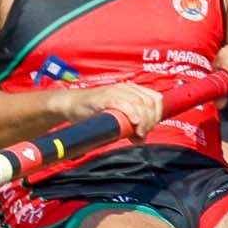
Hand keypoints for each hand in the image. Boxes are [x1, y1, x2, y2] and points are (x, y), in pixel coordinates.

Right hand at [51, 82, 165, 137]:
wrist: (70, 106)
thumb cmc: (93, 113)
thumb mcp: (117, 118)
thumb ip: (131, 125)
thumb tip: (142, 139)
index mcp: (132, 90)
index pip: (156, 99)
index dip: (157, 114)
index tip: (151, 128)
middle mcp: (126, 88)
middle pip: (150, 102)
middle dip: (151, 120)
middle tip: (142, 134)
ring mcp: (115, 91)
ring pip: (140, 103)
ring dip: (143, 121)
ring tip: (137, 133)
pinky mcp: (104, 97)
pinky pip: (124, 103)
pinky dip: (132, 113)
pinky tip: (133, 123)